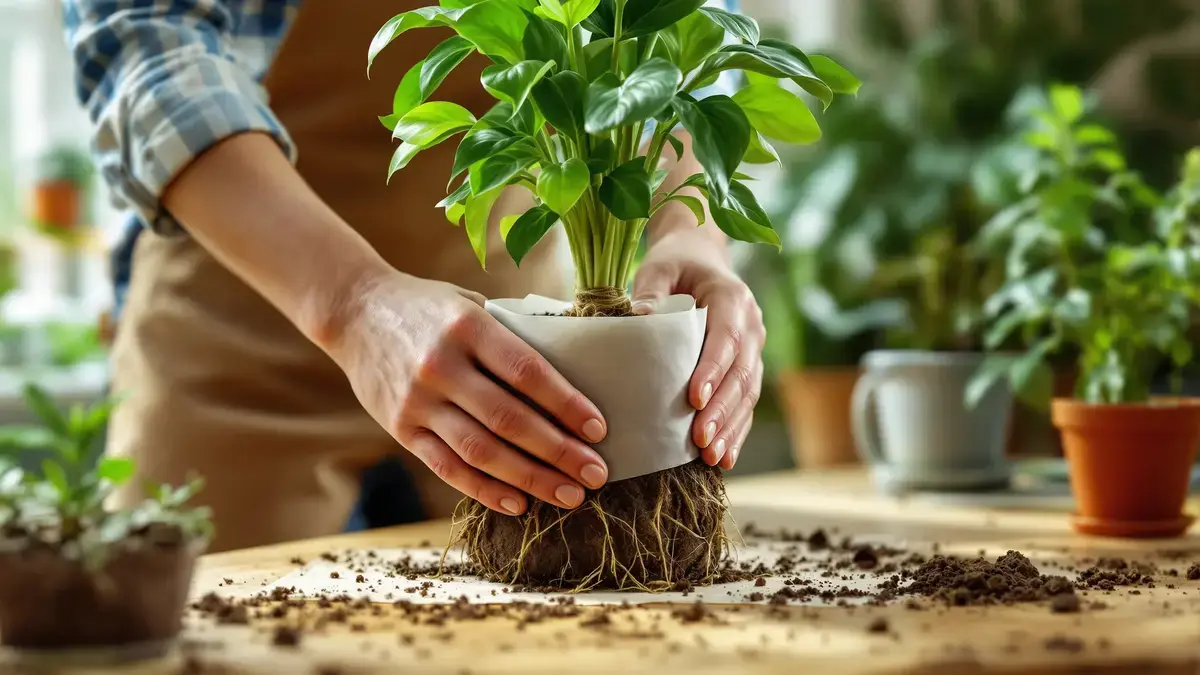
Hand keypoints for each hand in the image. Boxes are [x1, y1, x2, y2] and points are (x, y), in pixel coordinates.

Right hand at [325, 269, 609, 515]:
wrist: (355, 311)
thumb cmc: (430, 307)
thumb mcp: (472, 304)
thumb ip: (513, 334)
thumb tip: (579, 367)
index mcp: (467, 327)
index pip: (526, 371)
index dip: (566, 403)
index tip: (599, 429)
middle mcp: (440, 365)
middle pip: (509, 419)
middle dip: (558, 452)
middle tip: (596, 474)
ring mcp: (417, 401)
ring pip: (481, 451)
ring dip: (530, 478)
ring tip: (569, 495)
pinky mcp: (401, 428)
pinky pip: (447, 468)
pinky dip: (485, 490)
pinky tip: (519, 503)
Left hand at [631, 229, 763, 470]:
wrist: (700, 256)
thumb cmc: (675, 262)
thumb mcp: (657, 267)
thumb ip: (650, 290)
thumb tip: (639, 317)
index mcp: (732, 297)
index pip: (727, 338)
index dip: (713, 370)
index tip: (695, 400)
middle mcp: (751, 324)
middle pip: (742, 373)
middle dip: (723, 410)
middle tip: (701, 441)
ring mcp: (753, 347)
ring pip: (748, 393)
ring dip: (732, 427)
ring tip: (713, 457)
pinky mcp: (747, 365)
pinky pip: (746, 401)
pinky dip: (736, 429)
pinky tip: (725, 457)